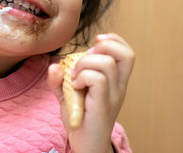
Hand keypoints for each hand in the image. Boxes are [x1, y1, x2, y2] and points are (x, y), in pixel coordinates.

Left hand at [47, 33, 134, 152]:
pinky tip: (75, 86)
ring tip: (75, 77)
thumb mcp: (68, 93)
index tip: (95, 42)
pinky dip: (83, 76)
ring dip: (85, 63)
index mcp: (117, 81)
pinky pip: (98, 79)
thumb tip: (54, 65)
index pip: (127, 52)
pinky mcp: (103, 105)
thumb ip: (59, 79)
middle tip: (84, 62)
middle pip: (126, 53)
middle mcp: (119, 87)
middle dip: (101, 48)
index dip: (114, 40)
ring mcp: (113, 96)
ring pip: (107, 63)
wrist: (85, 145)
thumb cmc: (79, 118)